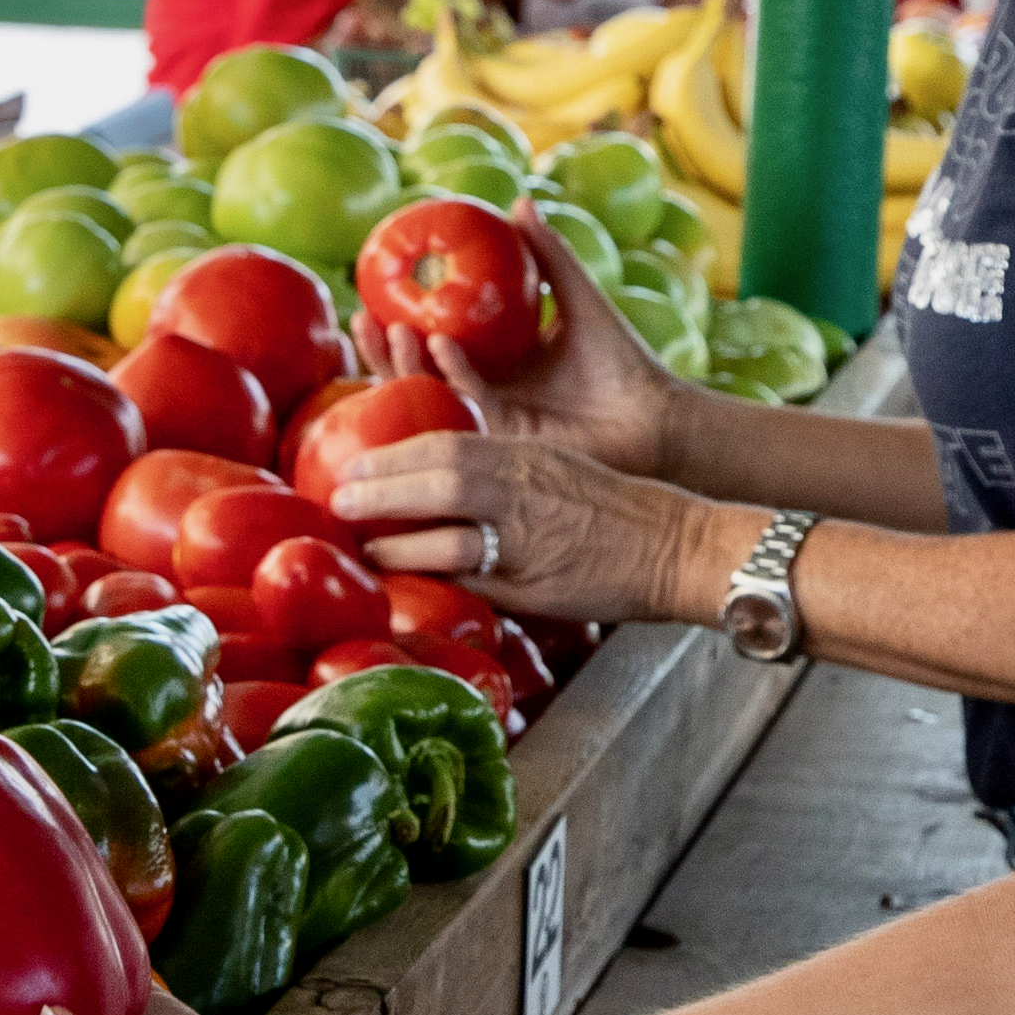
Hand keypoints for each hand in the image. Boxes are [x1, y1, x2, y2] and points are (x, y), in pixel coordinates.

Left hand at [325, 429, 721, 623]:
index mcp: (526, 453)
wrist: (675, 544)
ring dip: (393, 526)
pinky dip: (428, 570)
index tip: (356, 457)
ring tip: (354, 534)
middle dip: (382, 477)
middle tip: (339, 490)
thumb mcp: (555, 473)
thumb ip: (504, 477)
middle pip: (438, 467)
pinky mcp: (537, 576)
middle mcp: (523, 482)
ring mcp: (529, 528)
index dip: (396, 447)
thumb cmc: (616, 511)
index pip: (449, 438)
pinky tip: (398, 576)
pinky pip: (472, 570)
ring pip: (448, 515)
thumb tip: (445, 491)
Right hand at [361, 208, 680, 477]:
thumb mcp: (578, 297)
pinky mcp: (509, 438)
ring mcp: (493, 419)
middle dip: (384, 352)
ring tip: (395, 329)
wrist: (654, 416)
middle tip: (361, 319)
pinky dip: (454, 374)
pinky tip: (442, 347)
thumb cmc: (621, 361)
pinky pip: (471, 405)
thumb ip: (548, 254)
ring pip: (434, 394)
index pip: (430, 345)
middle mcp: (485, 394)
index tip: (370, 295)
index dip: (396, 326)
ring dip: (408, 363)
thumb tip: (519, 199)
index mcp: (493, 364)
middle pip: (418, 376)